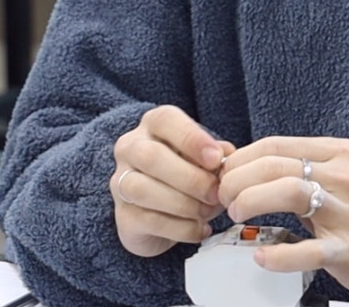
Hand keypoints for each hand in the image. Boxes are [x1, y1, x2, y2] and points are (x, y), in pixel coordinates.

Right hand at [111, 105, 235, 256]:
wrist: (161, 212)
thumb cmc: (187, 174)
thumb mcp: (204, 158)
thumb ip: (217, 154)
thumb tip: (228, 157)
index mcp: (152, 125)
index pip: (165, 120)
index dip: (192, 139)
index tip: (217, 159)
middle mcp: (130, 149)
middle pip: (151, 156)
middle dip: (190, 178)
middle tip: (216, 193)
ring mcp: (120, 182)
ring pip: (143, 190)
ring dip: (183, 204)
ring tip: (207, 211)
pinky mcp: (123, 216)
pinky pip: (149, 221)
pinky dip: (181, 228)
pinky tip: (199, 228)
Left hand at [219, 135, 348, 300]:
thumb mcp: (343, 175)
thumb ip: (303, 168)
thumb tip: (246, 168)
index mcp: (340, 153)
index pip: (275, 144)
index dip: (240, 159)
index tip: (223, 174)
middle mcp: (345, 177)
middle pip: (276, 165)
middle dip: (237, 180)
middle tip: (224, 198)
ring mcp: (348, 213)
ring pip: (290, 192)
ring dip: (252, 201)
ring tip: (236, 214)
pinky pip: (310, 249)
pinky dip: (280, 255)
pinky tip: (263, 257)